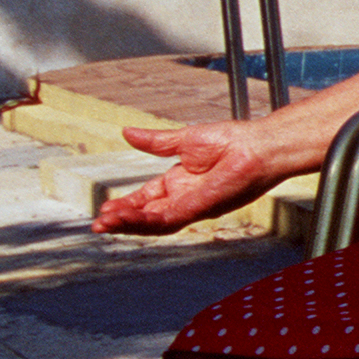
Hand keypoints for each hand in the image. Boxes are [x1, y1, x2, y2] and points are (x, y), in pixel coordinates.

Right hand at [93, 123, 289, 233]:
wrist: (259, 143)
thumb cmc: (233, 141)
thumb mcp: (184, 140)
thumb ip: (155, 142)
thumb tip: (127, 133)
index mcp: (180, 184)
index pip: (147, 200)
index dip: (126, 206)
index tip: (104, 208)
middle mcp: (186, 199)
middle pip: (148, 216)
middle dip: (122, 221)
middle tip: (99, 224)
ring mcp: (195, 205)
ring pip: (156, 223)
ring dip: (129, 225)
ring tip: (105, 225)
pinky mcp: (203, 207)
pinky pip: (170, 218)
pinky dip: (147, 220)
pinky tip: (128, 219)